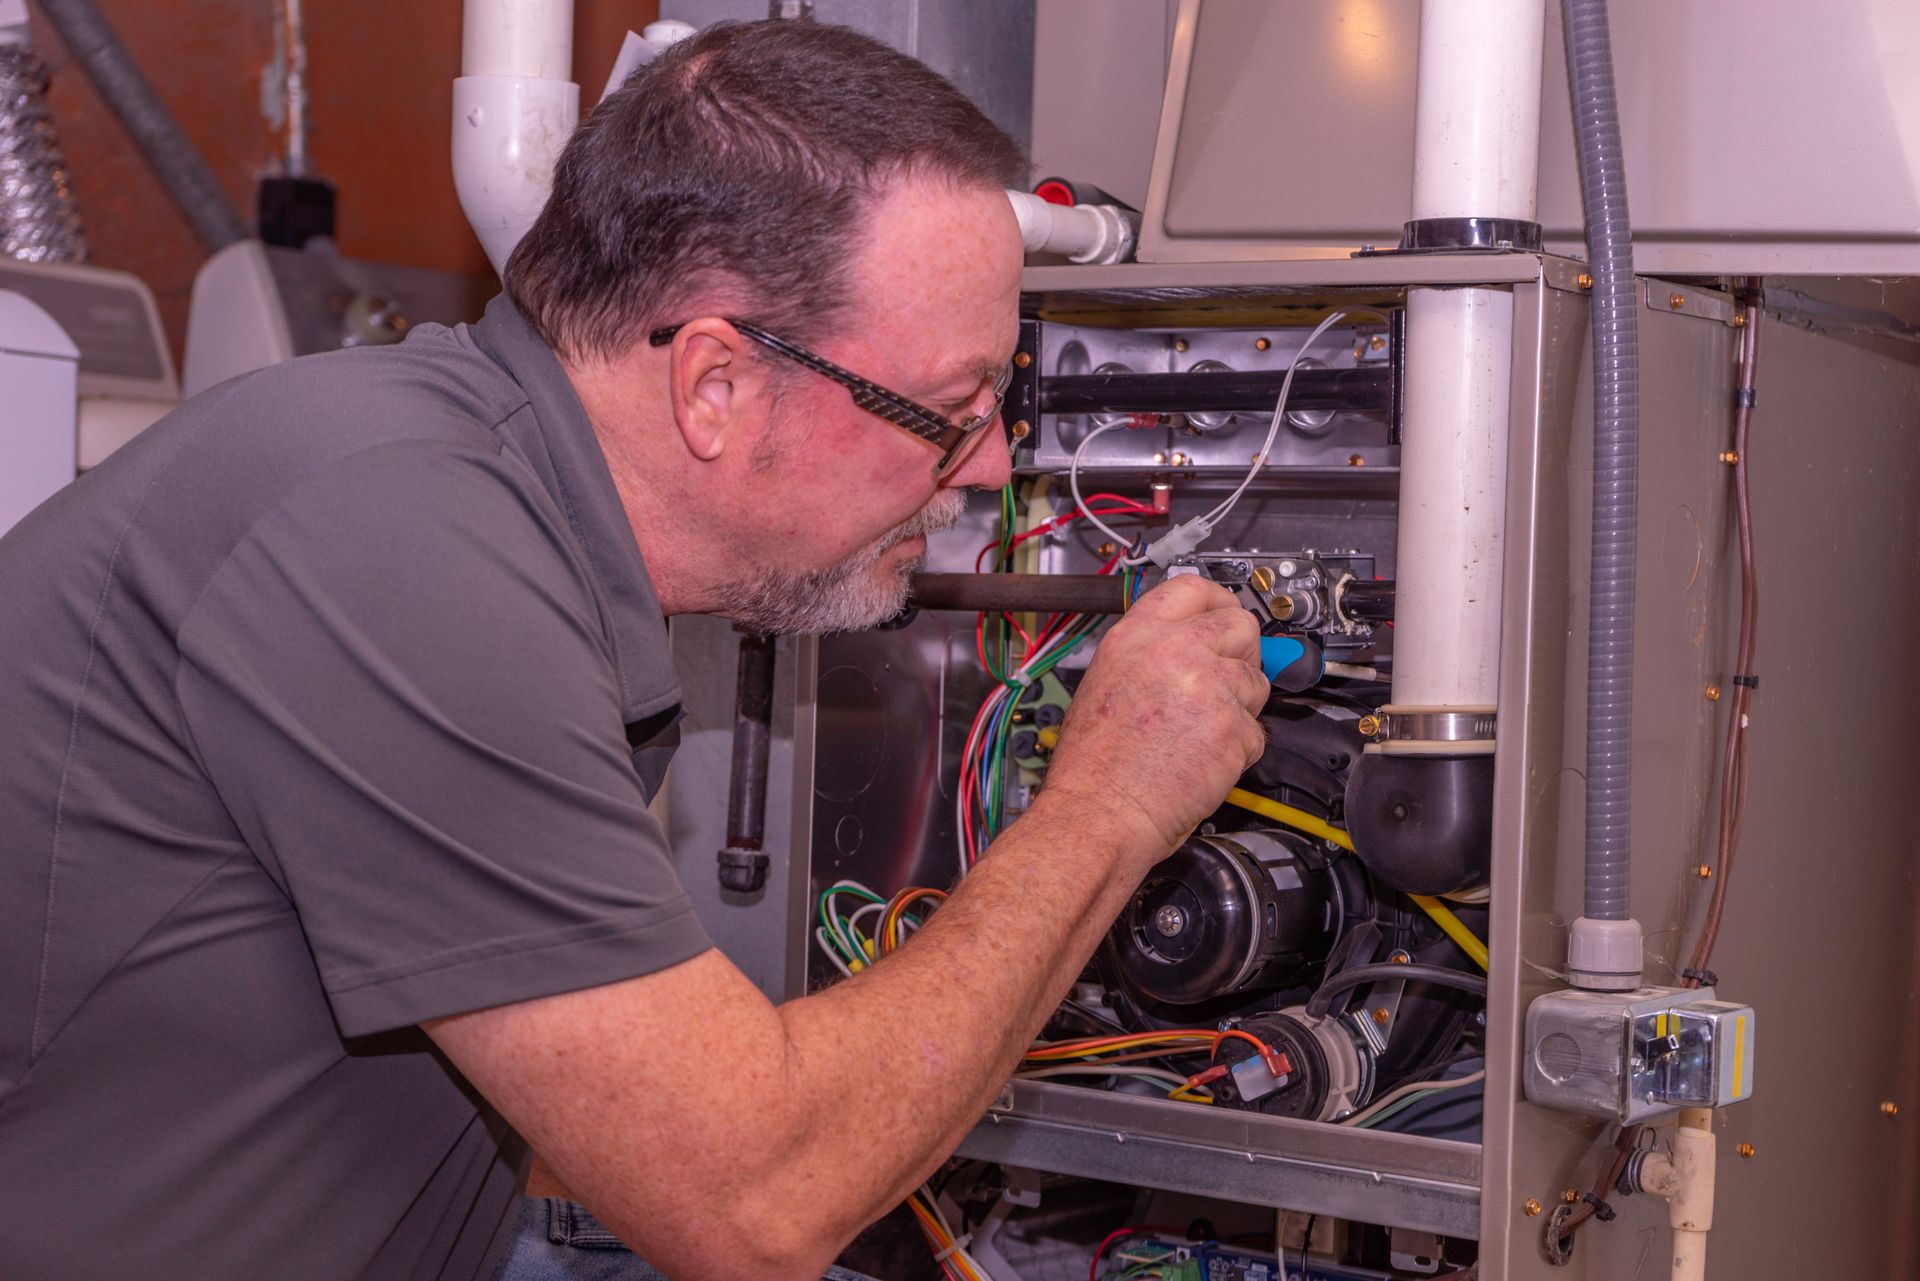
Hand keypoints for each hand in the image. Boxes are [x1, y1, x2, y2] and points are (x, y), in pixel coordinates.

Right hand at [1036, 574, 1268, 868]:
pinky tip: (1204, 759)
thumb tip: (1185, 644)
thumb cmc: (1092, 765)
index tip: (1225, 609)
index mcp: (1137, 636)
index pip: (1193, 588)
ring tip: (1201, 731)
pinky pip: (1256, 730)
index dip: (1217, 599)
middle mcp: (1175, 651)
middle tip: (1226, 675)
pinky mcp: (1234, 728)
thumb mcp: (1105, 682)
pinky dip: (1238, 748)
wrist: (1099, 813)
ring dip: (1241, 704)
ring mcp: (1209, 687)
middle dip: (1242, 650)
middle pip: (1241, 624)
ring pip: (1256, 680)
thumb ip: (1149, 653)